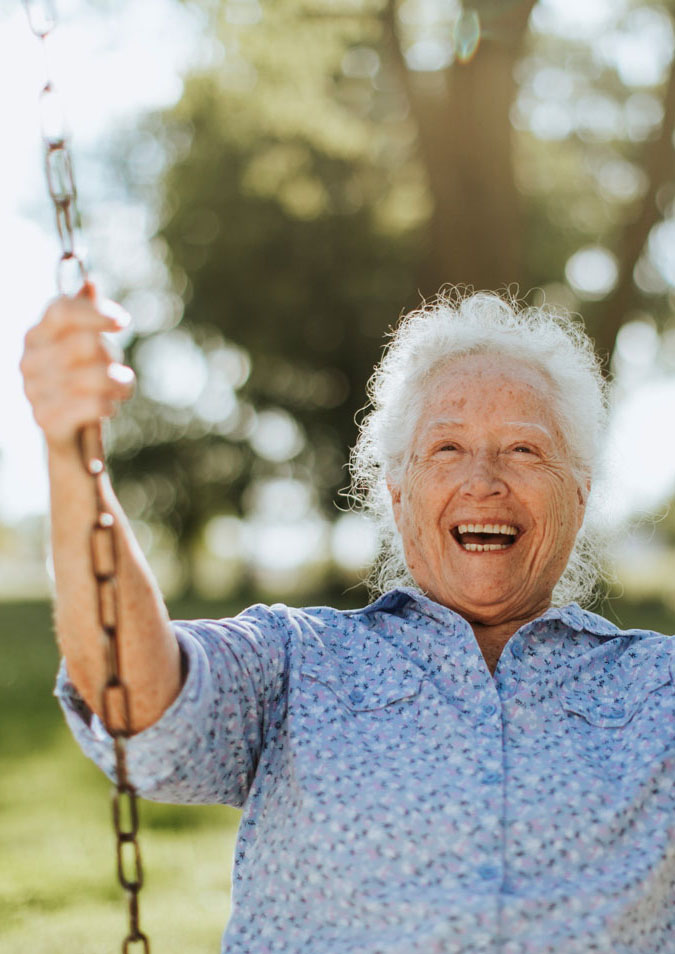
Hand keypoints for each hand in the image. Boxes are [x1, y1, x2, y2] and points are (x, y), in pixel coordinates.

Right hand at [20, 283, 134, 452]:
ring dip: (118, 384)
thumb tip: (89, 282)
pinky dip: (106, 405)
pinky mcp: (45, 419)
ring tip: (121, 388)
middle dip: (110, 356)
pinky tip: (108, 407)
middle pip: (84, 344)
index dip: (95, 313)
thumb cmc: (83, 384)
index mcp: (38, 334)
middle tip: (119, 370)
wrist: (72, 439)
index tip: (123, 322)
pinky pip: (89, 405)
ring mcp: (34, 390)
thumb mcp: (88, 346)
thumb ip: (87, 314)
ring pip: (93, 376)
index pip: (62, 311)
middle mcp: (29, 360)